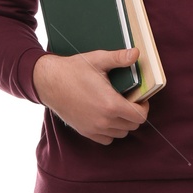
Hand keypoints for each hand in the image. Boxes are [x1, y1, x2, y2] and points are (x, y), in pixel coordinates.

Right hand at [33, 48, 148, 144]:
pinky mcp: (84, 131)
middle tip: (129, 101)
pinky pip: (106, 139)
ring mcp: (93, 128)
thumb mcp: (97, 60)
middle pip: (132, 126)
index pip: (140, 116)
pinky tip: (106, 118)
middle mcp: (104, 120)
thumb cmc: (72, 70)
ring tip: (117, 109)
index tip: (140, 99)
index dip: (144, 107)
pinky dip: (110, 131)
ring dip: (123, 123)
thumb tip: (136, 53)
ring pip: (120, 133)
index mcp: (111, 104)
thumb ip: (119, 58)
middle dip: (134, 114)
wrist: (48, 81)